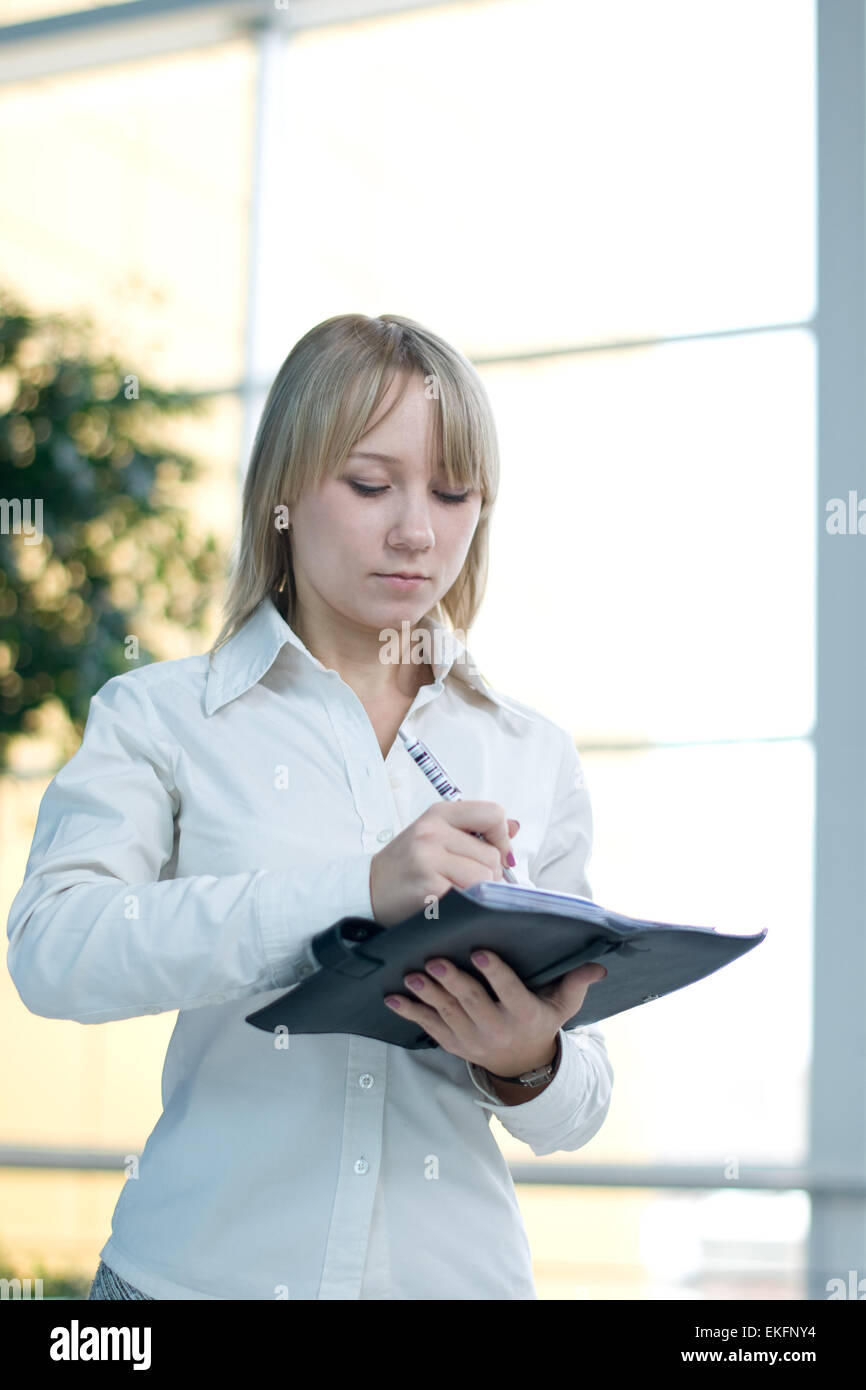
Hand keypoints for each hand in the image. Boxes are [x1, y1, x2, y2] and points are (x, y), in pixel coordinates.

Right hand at [369, 802, 519, 927]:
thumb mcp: (436, 836)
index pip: (493, 814)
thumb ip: (475, 830)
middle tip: (466, 882)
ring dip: (478, 892)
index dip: (502, 837)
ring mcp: (428, 858)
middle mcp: (432, 831)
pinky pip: (469, 897)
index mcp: (439, 813)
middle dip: (489, 875)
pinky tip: (446, 902)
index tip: (495, 854)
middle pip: (492, 855)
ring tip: (455, 892)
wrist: (366, 890)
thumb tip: (514, 826)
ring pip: (485, 878)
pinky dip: (465, 906)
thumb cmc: (406, 865)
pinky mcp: (428, 886)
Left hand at [383, 947, 606, 1076]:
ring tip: (411, 976)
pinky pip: (429, 1027)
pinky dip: (410, 1013)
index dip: (495, 974)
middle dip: (453, 982)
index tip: (481, 952)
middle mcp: (497, 1028)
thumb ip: (576, 984)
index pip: (509, 992)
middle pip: (472, 1003)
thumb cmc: (542, 1022)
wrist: (522, 1064)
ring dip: (427, 995)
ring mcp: (472, 1038)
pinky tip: (392, 998)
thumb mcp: (563, 1006)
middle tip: (435, 961)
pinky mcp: (453, 1043)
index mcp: (524, 1014)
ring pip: (447, 1013)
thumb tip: (598, 965)